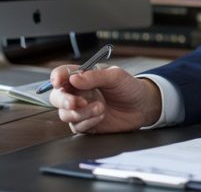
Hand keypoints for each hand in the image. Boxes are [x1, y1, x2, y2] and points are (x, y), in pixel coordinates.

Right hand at [47, 65, 161, 133]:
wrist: (143, 106)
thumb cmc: (129, 87)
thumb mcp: (116, 76)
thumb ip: (95, 76)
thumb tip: (74, 78)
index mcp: (83, 77)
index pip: (62, 74)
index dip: (57, 77)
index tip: (59, 82)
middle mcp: (78, 93)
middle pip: (57, 97)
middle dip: (63, 100)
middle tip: (75, 103)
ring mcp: (81, 110)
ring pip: (65, 114)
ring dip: (81, 113)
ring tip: (101, 108)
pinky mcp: (87, 124)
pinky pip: (77, 126)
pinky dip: (88, 122)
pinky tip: (102, 116)